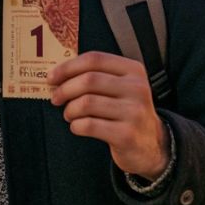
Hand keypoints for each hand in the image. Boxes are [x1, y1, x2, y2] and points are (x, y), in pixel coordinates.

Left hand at [47, 51, 168, 179]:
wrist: (152, 145)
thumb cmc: (126, 112)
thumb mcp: (121, 88)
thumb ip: (97, 76)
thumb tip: (57, 75)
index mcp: (133, 70)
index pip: (94, 59)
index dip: (68, 67)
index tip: (52, 78)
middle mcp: (137, 88)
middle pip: (89, 80)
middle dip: (65, 89)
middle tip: (56, 98)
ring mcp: (134, 112)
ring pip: (86, 103)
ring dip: (70, 109)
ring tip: (69, 115)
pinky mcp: (127, 134)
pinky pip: (89, 125)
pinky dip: (76, 126)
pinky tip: (78, 127)